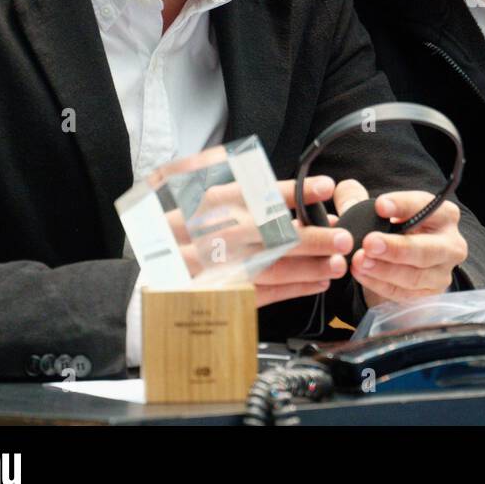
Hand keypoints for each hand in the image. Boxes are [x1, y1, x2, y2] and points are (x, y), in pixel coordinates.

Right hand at [166, 175, 352, 308]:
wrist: (143, 280)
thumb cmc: (179, 235)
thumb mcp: (194, 199)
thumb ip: (239, 192)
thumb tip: (293, 191)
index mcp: (204, 206)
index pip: (254, 194)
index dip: (293, 192)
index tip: (325, 187)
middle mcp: (207, 236)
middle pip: (264, 235)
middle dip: (308, 237)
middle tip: (341, 236)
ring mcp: (211, 270)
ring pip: (266, 268)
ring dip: (306, 267)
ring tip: (337, 263)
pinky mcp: (217, 296)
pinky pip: (261, 294)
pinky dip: (292, 289)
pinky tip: (318, 283)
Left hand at [330, 181, 468, 307]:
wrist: (401, 263)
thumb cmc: (392, 230)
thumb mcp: (377, 212)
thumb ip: (358, 198)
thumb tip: (343, 189)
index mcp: (444, 214)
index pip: (426, 207)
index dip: (403, 205)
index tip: (379, 206)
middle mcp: (451, 244)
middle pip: (426, 249)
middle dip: (396, 247)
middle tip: (369, 242)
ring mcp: (442, 273)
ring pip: (414, 275)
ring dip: (384, 269)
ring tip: (359, 260)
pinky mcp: (430, 295)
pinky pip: (404, 293)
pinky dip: (380, 284)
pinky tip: (360, 273)